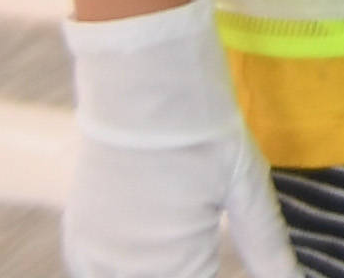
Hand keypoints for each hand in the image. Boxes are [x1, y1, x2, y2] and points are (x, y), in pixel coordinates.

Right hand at [59, 2, 293, 277]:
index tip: (226, 255)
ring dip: (157, 269)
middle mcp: (127, 269)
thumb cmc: (203, 131)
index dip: (217, 274)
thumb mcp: (247, 186)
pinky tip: (147, 251)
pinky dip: (122, 267)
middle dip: (190, 270)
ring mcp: (96, 254)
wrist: (141, 83)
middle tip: (206, 239)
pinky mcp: (78, 233)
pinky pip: (95, 271)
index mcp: (177, 266)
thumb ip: (265, 245)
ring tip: (185, 237)